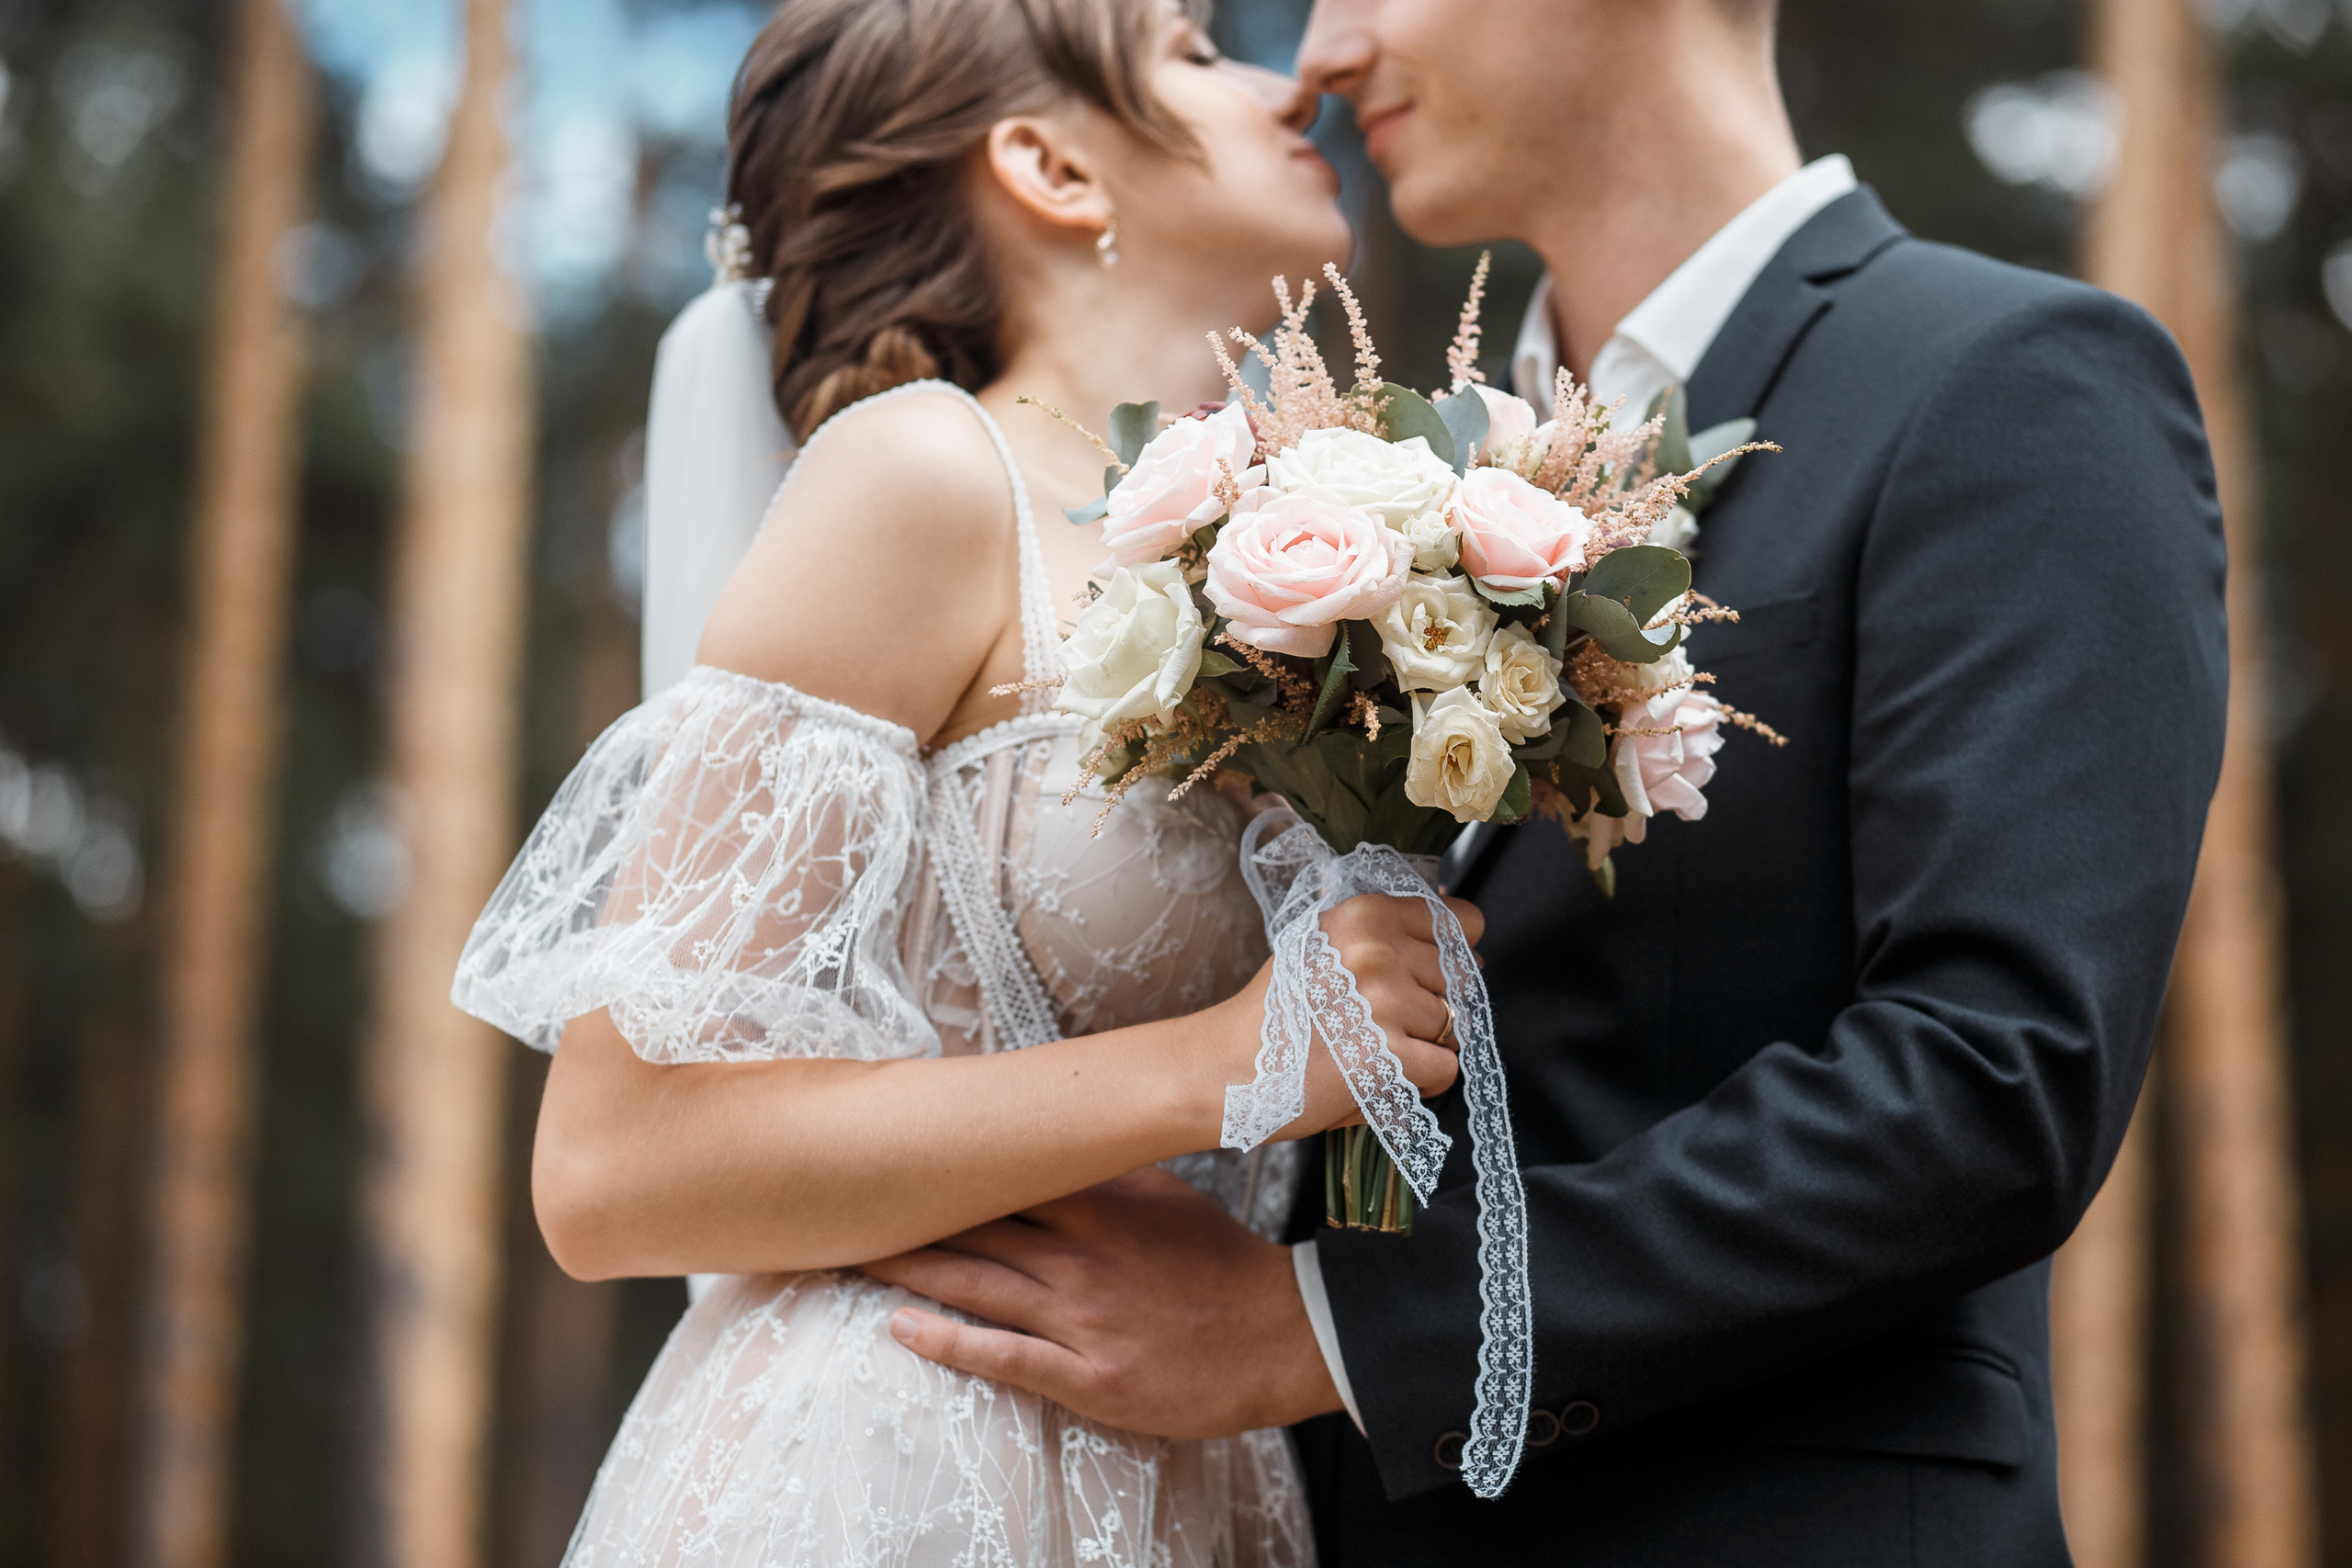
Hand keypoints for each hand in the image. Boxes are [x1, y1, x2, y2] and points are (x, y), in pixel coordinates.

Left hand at [866, 1167, 1341, 1438]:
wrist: (1283, 1334)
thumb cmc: (1218, 1264)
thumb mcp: (1164, 1193)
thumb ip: (1101, 1168)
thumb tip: (1048, 1130)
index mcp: (1097, 1203)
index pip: (995, 1175)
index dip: (933, 1166)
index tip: (879, 1152)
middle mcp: (1079, 1255)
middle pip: (968, 1228)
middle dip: (899, 1215)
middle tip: (835, 1201)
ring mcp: (1081, 1317)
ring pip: (972, 1284)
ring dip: (903, 1269)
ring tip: (844, 1255)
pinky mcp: (1089, 1376)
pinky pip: (1003, 1356)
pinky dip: (946, 1341)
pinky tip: (901, 1329)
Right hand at [1209, 891, 1481, 1140]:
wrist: (1229, 1068)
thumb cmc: (1277, 1012)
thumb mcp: (1320, 941)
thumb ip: (1381, 926)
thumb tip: (1453, 912)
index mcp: (1365, 913)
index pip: (1462, 922)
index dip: (1453, 952)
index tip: (1424, 973)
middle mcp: (1377, 949)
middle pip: (1461, 979)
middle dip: (1432, 1003)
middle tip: (1379, 1021)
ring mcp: (1384, 1002)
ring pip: (1455, 1025)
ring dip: (1425, 1045)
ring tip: (1373, 1049)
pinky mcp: (1388, 1056)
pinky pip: (1446, 1067)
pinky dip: (1423, 1081)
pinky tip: (1382, 1076)